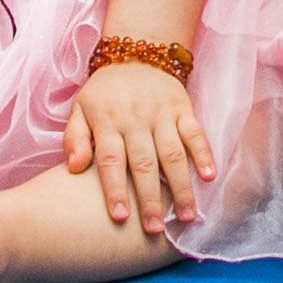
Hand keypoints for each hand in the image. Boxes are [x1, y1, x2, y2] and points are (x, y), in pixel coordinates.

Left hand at [64, 61, 215, 234]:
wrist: (137, 52)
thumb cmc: (105, 92)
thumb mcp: (79, 108)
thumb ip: (74, 138)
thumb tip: (72, 168)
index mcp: (108, 122)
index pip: (111, 160)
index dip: (115, 189)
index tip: (119, 218)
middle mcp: (136, 120)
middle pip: (144, 164)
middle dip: (150, 199)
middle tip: (154, 230)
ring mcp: (162, 114)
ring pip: (173, 154)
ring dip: (180, 186)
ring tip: (186, 217)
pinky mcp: (183, 108)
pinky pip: (195, 132)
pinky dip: (204, 154)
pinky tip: (210, 177)